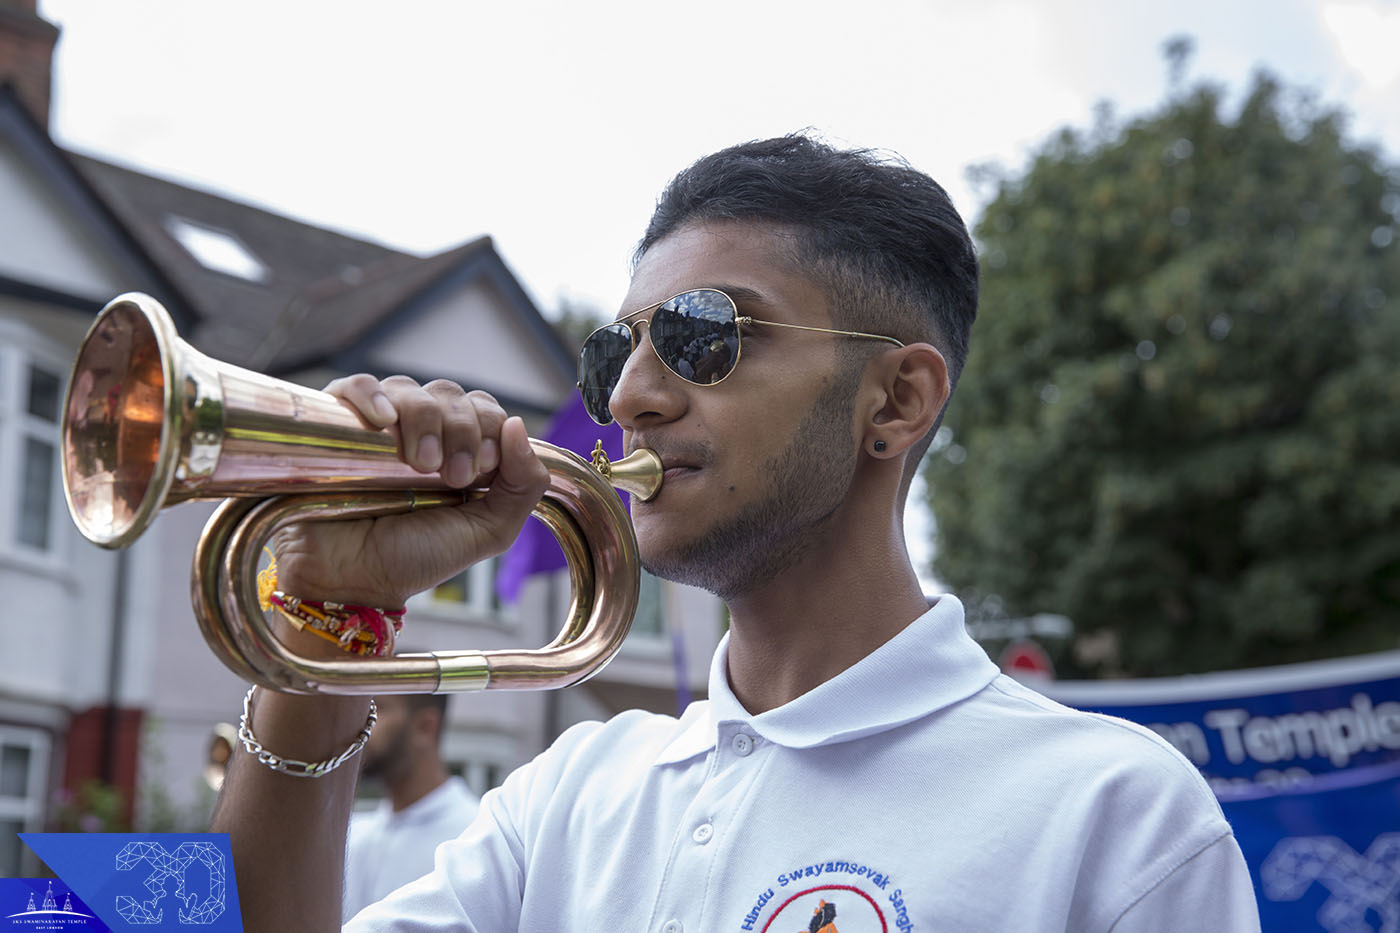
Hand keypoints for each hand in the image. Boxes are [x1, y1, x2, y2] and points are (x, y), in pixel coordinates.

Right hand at [270, 375, 549, 607]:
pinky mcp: (335, 423)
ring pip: (410, 389)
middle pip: (450, 394)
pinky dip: (373, 395)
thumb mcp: (488, 531)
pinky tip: (384, 421)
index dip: (489, 428)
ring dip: (425, 419)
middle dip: (462, 430)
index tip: (480, 470)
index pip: (484, 408)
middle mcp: (421, 432)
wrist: (350, 581)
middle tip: (451, 476)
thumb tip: (518, 425)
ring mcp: (378, 426)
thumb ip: (523, 485)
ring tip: (418, 464)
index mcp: (459, 450)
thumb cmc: (414, 559)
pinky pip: (354, 385)